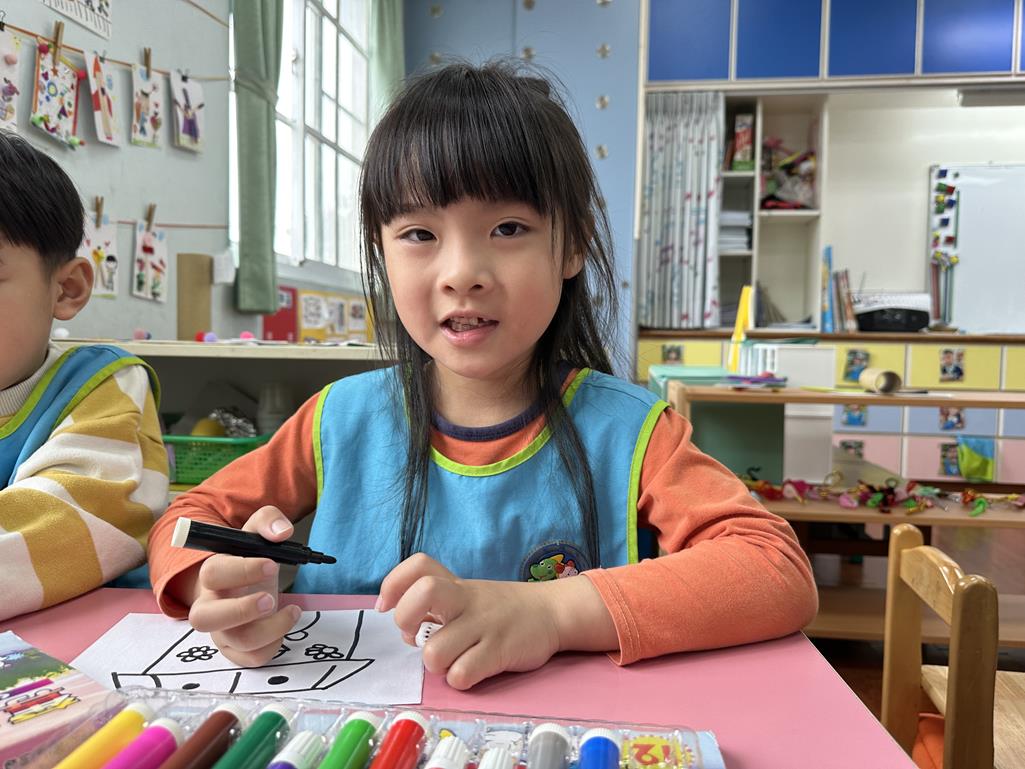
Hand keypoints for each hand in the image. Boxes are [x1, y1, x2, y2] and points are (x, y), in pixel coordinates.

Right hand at [186, 507, 301, 666]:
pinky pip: (251, 658)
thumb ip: (269, 522)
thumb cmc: (249, 559)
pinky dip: (272, 646)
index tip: (272, 564)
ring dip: (268, 629)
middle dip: (241, 610)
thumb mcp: (257, 533)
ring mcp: (221, 632)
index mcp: (212, 574)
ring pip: (234, 642)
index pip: (213, 573)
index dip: (242, 570)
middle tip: (271, 599)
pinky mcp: (236, 651)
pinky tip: (283, 623)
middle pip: (203, 618)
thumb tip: (282, 532)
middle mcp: (210, 605)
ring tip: (291, 611)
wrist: (244, 585)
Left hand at [376, 554, 616, 689]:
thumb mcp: (469, 596)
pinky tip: (468, 672)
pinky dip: (459, 679)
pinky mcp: (499, 651)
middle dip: (406, 620)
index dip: (393, 584)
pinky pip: (461, 674)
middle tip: (415, 636)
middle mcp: (467, 600)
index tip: (387, 606)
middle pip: (423, 593)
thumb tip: (403, 626)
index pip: (418, 566)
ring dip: (435, 663)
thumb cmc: (502, 609)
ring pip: (434, 651)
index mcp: (456, 585)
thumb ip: (436, 605)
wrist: (553, 612)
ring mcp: (483, 625)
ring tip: (449, 661)